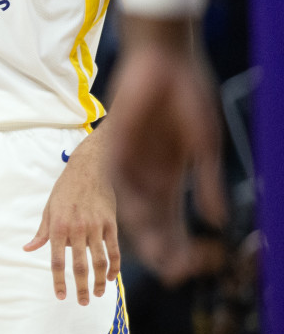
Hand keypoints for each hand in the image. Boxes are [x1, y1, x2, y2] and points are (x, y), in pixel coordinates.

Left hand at [24, 130, 119, 304]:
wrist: (89, 168)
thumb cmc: (65, 189)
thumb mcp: (49, 208)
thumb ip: (42, 232)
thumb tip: (28, 249)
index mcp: (58, 226)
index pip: (56, 259)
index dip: (58, 280)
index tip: (61, 296)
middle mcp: (76, 229)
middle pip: (79, 265)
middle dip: (80, 287)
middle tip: (82, 302)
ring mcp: (95, 227)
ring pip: (99, 261)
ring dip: (98, 281)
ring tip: (97, 294)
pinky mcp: (111, 224)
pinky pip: (114, 250)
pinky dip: (114, 266)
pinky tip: (110, 277)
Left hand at [107, 18, 225, 284]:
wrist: (164, 60)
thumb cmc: (187, 96)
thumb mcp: (203, 143)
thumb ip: (207, 181)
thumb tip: (218, 218)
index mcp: (170, 176)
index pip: (173, 220)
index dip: (181, 243)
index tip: (192, 266)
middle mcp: (147, 174)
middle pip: (152, 220)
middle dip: (162, 246)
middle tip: (171, 273)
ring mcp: (130, 159)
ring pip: (133, 204)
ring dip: (144, 230)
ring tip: (155, 254)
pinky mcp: (115, 141)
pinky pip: (119, 175)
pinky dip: (127, 194)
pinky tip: (137, 214)